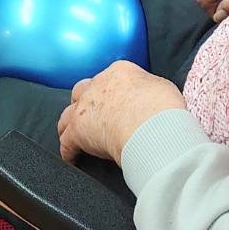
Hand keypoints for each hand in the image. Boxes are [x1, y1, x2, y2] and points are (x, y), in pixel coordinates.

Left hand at [57, 61, 186, 164]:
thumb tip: (149, 97)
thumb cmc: (162, 108)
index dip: (112, 91)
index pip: (111, 78)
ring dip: (70, 123)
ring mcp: (85, 107)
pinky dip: (68, 150)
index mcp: (120, 72)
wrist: (150, 126)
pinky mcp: (77, 131)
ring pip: (68, 113)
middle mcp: (99, 85)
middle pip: (83, 90)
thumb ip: (149, 90)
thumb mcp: (162, 88)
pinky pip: (66, 142)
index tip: (117, 101)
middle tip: (92, 114)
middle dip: (86, 101)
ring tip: (71, 132)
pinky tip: (71, 157)